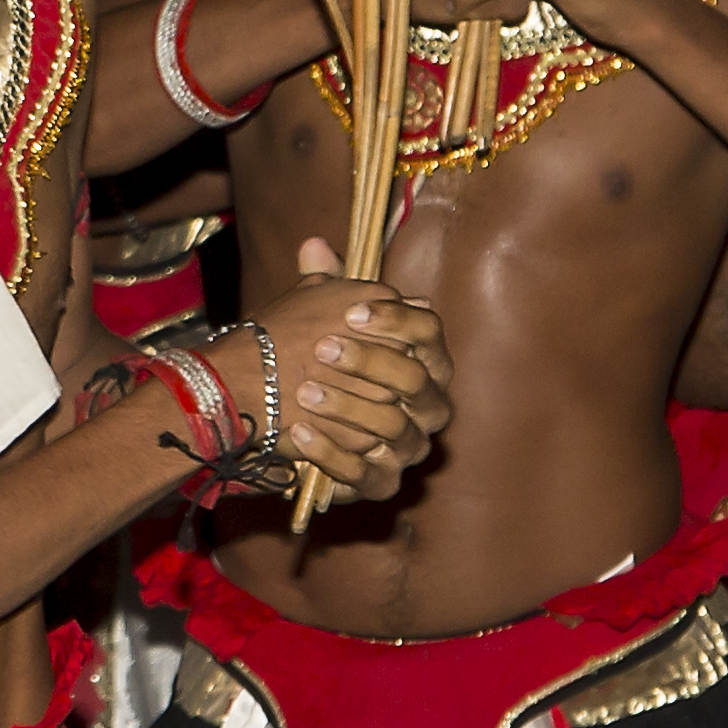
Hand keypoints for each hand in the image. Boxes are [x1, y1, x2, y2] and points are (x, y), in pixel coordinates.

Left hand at [246, 237, 450, 501]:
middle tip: (321, 347)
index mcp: (423, 359)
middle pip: (417, 381)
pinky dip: (331, 453)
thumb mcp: (318, 320)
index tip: (349, 311)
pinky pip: (367, 473)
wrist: (298, 422)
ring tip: (303, 391)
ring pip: (394, 428)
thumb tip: (312, 245)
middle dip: (370, 362)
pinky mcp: (383, 482)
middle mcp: (428, 405)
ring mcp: (409, 447)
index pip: (430, 332)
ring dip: (346, 407)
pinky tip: (298, 431)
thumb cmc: (316, 362)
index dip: (395, 320)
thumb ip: (322, 285)